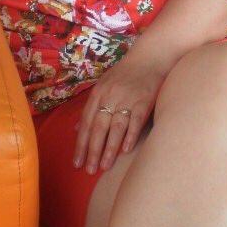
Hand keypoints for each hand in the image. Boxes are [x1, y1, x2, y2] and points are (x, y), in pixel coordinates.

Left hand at [73, 51, 168, 174]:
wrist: (149, 56)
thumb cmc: (125, 73)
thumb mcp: (103, 85)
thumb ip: (90, 107)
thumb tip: (76, 128)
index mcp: (98, 93)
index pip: (86, 122)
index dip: (81, 143)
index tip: (76, 161)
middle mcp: (110, 96)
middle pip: (98, 127)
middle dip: (92, 150)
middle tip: (88, 170)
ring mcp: (127, 98)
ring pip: (115, 127)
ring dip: (109, 148)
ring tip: (104, 166)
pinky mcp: (144, 100)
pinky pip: (135, 120)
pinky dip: (130, 135)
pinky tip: (125, 150)